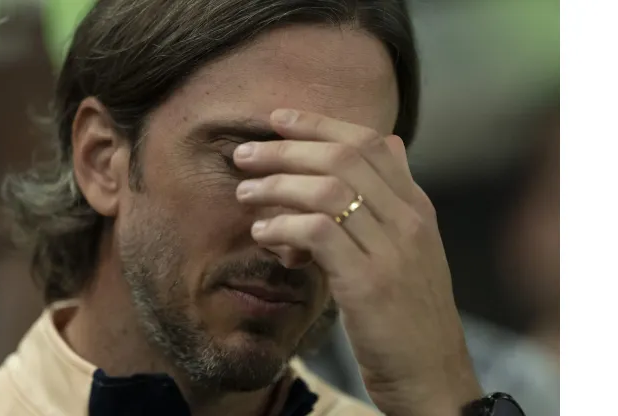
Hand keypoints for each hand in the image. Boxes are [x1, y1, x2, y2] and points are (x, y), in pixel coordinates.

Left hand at [233, 109, 481, 415]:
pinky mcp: (370, 283)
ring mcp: (393, 250)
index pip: (369, 142)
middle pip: (342, 158)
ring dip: (276, 186)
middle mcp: (409, 220)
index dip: (319, 124)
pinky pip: (317, 233)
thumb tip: (389, 144)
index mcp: (417, 208)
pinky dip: (283, 227)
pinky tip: (264, 236)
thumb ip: (393, 200)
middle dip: (285, 149)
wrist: (433, 376)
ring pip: (327, 190)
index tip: (278, 119)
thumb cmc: (408, 314)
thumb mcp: (410, 250)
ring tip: (246, 196)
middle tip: (245, 156)